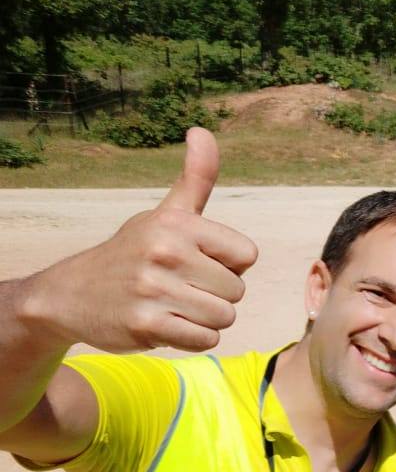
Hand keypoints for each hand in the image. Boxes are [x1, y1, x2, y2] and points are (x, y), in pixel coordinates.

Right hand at [30, 127, 256, 353]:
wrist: (71, 294)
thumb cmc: (134, 253)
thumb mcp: (165, 214)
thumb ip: (195, 179)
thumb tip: (202, 131)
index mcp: (176, 225)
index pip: (246, 255)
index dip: (228, 264)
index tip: (198, 261)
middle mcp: (165, 253)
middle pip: (237, 291)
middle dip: (216, 295)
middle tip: (181, 287)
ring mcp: (154, 290)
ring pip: (224, 318)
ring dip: (205, 319)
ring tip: (174, 305)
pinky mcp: (147, 326)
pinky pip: (205, 340)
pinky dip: (192, 337)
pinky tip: (166, 323)